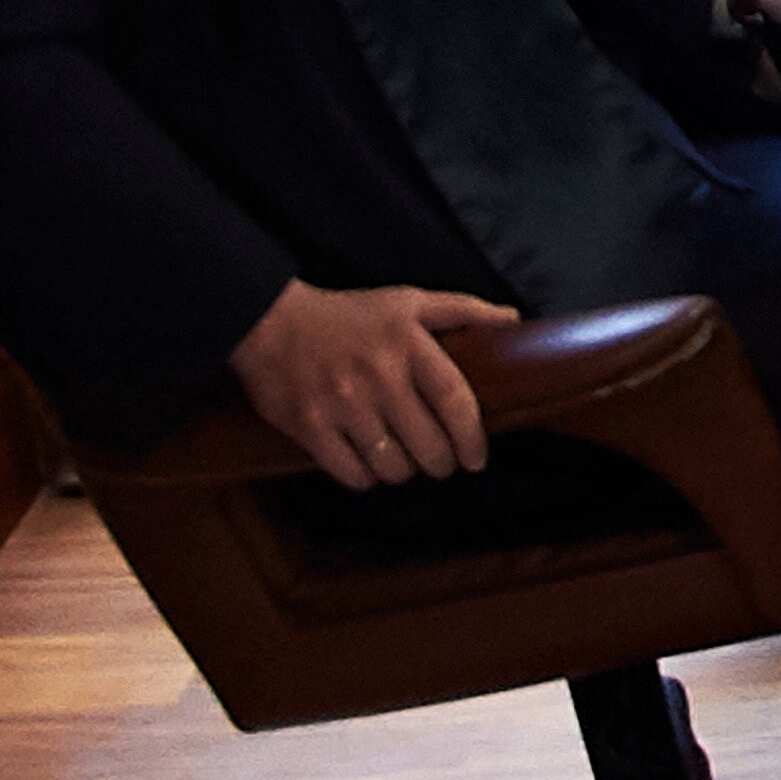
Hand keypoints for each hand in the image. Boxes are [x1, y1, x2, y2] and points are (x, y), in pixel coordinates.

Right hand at [230, 278, 510, 487]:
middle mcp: (378, 376)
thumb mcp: (407, 301)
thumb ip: (463, 310)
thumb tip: (512, 320)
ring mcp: (342, 404)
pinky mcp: (309, 427)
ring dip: (404, 472)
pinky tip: (369, 467)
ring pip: (392, 465)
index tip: (477, 459)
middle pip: (428, 444)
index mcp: (408, 344)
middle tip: (440, 463)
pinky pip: (351, 474)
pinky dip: (366, 478)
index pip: (455, 401)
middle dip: (441, 463)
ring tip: (404, 462)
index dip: (471, 437)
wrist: (268, 321)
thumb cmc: (347, 314)